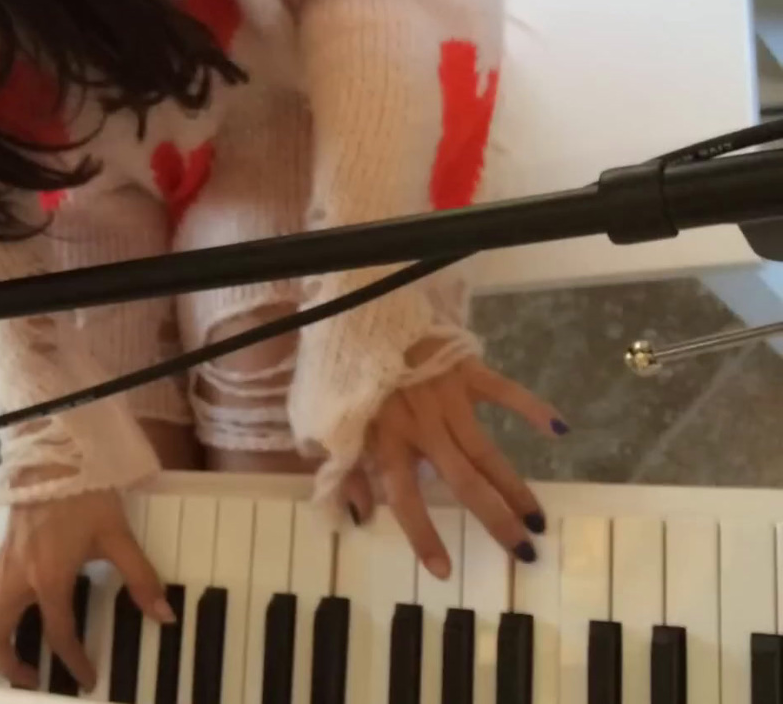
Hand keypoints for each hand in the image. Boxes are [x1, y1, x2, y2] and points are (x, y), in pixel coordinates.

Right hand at [0, 488, 175, 689]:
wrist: (54, 454)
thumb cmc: (84, 491)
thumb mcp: (118, 536)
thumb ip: (140, 578)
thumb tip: (162, 613)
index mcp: (48, 577)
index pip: (58, 634)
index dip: (74, 662)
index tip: (87, 678)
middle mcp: (18, 575)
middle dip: (7, 664)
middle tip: (31, 680)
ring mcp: (3, 561)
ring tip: (1, 660)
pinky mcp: (0, 549)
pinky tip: (2, 615)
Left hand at [345, 354, 565, 578]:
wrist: (361, 322)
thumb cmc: (350, 381)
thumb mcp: (334, 428)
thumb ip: (347, 473)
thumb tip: (357, 518)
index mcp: (387, 441)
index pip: (405, 498)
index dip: (422, 535)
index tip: (445, 571)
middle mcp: (422, 426)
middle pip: (463, 481)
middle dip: (495, 519)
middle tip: (524, 552)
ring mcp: (448, 399)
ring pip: (487, 450)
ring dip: (515, 486)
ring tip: (538, 519)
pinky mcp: (467, 372)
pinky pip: (504, 391)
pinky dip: (531, 407)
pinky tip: (560, 429)